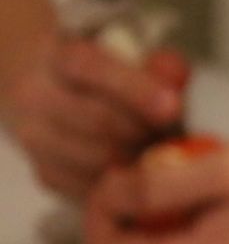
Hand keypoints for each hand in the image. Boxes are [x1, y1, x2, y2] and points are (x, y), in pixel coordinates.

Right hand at [2, 33, 185, 198]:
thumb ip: (158, 63)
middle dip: (147, 131)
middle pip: (99, 122)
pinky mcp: (46, 174)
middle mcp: (34, 97)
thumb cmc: (104, 73)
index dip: (135, 89)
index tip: (174, 106)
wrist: (48, 90)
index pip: (91, 69)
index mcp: (56, 57)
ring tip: (161, 149)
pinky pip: (94, 188)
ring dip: (140, 159)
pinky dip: (126, 183)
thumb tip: (176, 80)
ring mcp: (34, 139)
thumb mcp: (130, 55)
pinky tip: (141, 168)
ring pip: (99, 160)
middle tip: (177, 133)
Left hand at [83, 136, 228, 243]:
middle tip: (130, 179)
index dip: (98, 215)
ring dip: (133, 226)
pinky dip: (156, 233)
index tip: (117, 176)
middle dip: (110, 223)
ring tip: (156, 183)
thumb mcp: (219, 170)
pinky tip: (180, 199)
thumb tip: (111, 192)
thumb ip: (156, 185)